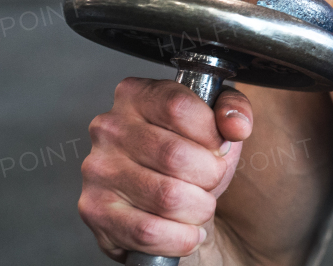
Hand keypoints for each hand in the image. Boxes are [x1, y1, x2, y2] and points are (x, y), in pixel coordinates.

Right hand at [78, 78, 253, 261]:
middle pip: (175, 156)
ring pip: (167, 197)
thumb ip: (234, 110)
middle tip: (210, 180)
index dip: (210, 133)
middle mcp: (109, 128)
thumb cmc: (191, 154)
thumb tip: (236, 125)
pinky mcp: (95, 211)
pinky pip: (148, 231)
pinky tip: (187, 230)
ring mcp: (98, 170)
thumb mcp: (218, 122)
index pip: (179, 107)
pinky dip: (180, 237)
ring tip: (198, 204)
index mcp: (136, 95)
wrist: (166, 201)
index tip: (218, 146)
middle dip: (209, 175)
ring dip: (198, 208)